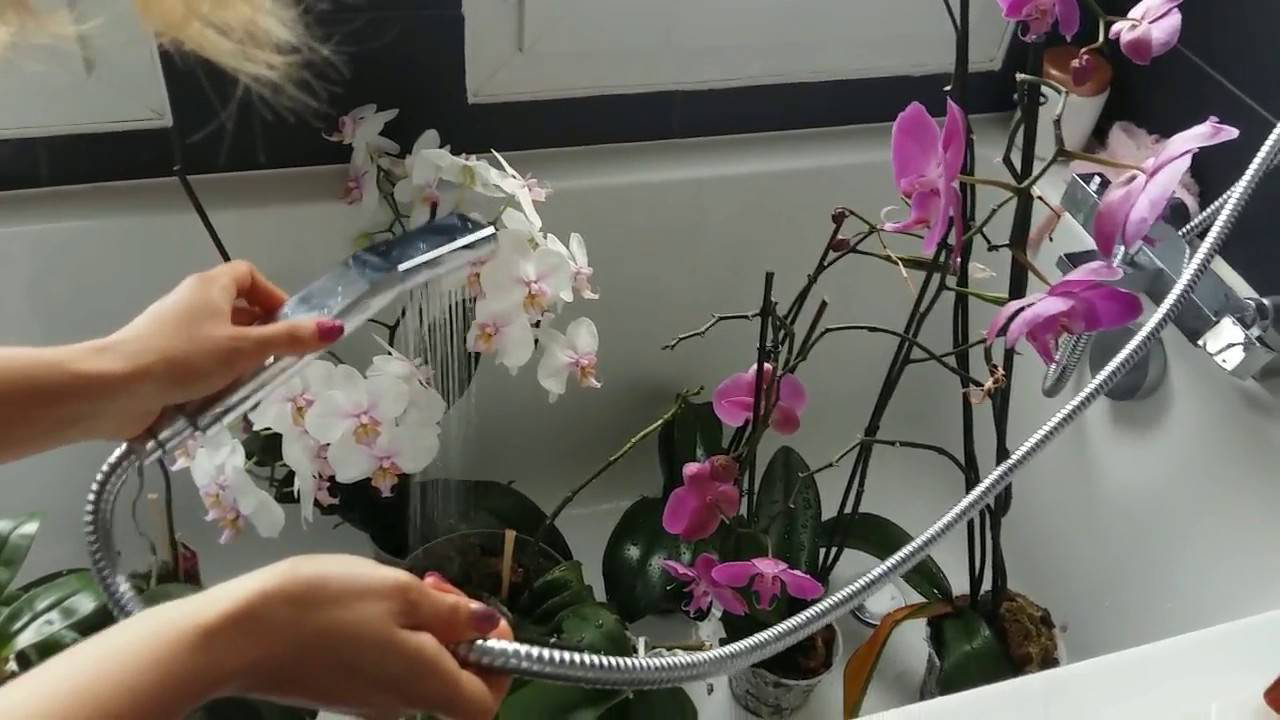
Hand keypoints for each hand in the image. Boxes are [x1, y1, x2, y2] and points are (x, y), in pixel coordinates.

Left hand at [97, 260, 343, 438]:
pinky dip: (216, 383)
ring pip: (221, 345)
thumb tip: (334, 328)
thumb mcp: (245, 348)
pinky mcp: (163, 364)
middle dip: (260, 340)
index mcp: (210, 287)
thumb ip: (289, 340)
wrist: (115, 387)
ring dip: (239, 367)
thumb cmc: (184, 357)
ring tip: (249, 391)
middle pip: (238, 313)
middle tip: (275, 365)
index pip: (249, 275)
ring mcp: (174, 335)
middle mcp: (192, 304)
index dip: (273, 296)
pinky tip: (222, 405)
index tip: (289, 326)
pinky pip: (201, 368)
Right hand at [194, 554, 512, 719]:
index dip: (501, 661)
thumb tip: (489, 626)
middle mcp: (402, 702)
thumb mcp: (399, 592)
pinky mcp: (339, 688)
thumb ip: (451, 613)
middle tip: (434, 584)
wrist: (235, 636)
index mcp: (426, 684)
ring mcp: (367, 698)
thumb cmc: (323, 607)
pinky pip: (385, 663)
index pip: (488, 700)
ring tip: (392, 584)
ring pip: (419, 665)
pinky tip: (361, 601)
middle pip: (455, 679)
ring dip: (421, 624)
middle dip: (457, 629)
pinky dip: (389, 632)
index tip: (486, 619)